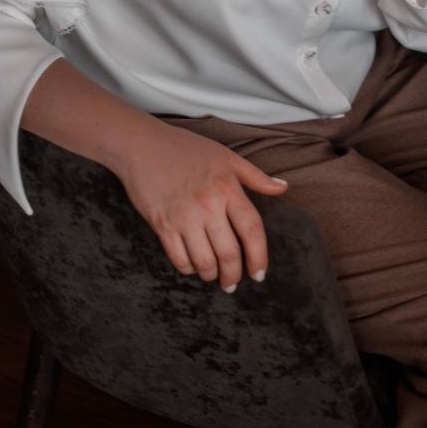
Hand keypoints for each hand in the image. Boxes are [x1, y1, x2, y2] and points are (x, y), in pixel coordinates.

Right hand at [116, 118, 288, 291]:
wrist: (143, 145)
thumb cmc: (186, 148)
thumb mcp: (226, 156)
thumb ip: (256, 177)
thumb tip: (283, 188)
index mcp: (228, 187)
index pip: (252, 230)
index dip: (259, 256)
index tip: (259, 274)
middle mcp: (208, 204)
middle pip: (229, 253)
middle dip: (234, 275)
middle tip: (233, 282)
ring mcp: (184, 216)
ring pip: (205, 262)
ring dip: (212, 275)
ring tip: (213, 275)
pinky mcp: (162, 225)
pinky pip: (180, 259)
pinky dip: (189, 268)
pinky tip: (193, 264)